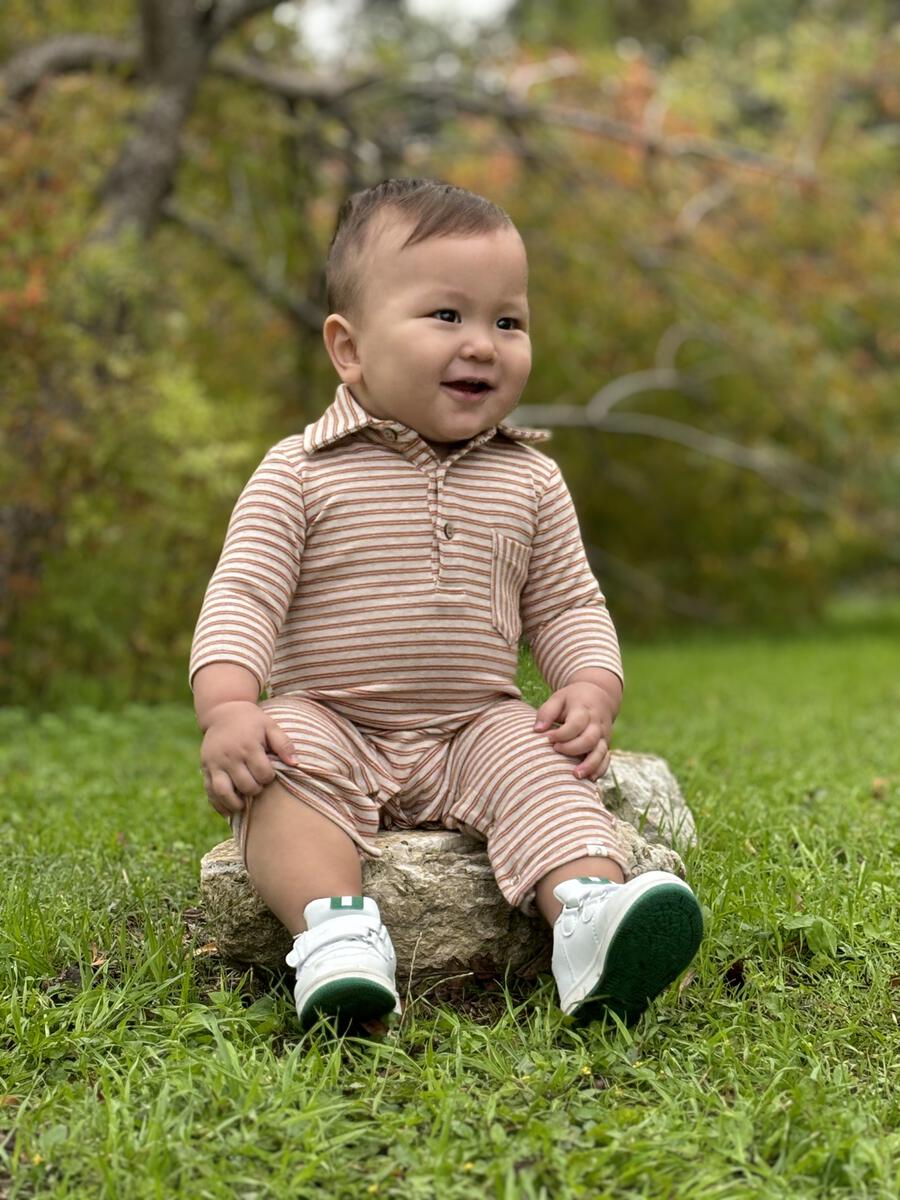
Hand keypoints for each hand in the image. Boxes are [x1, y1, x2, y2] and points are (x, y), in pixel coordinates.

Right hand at [200, 701, 296, 816]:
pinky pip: (209, 791)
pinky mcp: (205, 768)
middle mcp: (230, 756)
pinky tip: (228, 810)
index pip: (263, 773)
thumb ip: (284, 744)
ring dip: (235, 803)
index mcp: (248, 746)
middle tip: (258, 786)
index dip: (269, 777)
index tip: (268, 773)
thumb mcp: (270, 726)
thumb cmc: (252, 721)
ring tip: (244, 804)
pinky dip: (218, 804)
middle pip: (245, 785)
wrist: (223, 712)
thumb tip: (295, 764)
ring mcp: (215, 763)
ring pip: (223, 792)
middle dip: (255, 790)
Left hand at [533, 681, 616, 781]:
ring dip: (590, 765)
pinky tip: (590, 779)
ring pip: (601, 752)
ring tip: (576, 775)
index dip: (561, 734)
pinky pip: (606, 759)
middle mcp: (597, 724)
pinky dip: (600, 769)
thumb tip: (537, 730)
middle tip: (556, 749)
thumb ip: (547, 712)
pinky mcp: (606, 745)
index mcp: (584, 710)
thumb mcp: (558, 698)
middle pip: (589, 740)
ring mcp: (604, 736)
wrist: (600, 696)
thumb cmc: (572, 699)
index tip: (546, 738)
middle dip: (572, 749)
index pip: (575, 724)